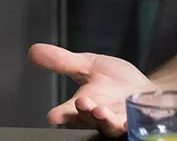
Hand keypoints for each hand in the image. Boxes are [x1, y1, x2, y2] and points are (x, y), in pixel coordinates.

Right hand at [29, 43, 151, 134]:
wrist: (144, 88)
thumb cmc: (115, 81)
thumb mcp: (87, 65)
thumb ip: (61, 61)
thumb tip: (33, 51)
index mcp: (84, 103)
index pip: (69, 112)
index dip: (61, 114)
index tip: (53, 115)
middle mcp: (99, 115)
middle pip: (88, 119)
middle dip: (84, 112)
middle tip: (81, 102)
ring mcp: (119, 120)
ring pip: (109, 125)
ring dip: (104, 119)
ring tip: (100, 110)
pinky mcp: (137, 121)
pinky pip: (134, 125)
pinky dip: (130, 123)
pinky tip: (129, 119)